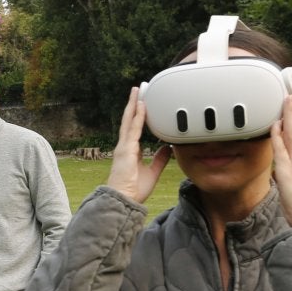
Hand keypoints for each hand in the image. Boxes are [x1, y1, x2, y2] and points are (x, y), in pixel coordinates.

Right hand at [106, 87, 171, 203]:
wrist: (124, 200)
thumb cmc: (134, 190)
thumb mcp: (152, 172)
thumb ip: (159, 160)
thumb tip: (167, 148)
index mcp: (130, 152)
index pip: (134, 129)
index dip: (138, 116)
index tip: (142, 105)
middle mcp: (125, 146)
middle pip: (129, 121)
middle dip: (133, 105)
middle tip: (137, 91)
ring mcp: (124, 147)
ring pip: (129, 120)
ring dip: (133, 105)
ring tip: (137, 91)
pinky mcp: (126, 149)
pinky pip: (133, 129)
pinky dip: (137, 116)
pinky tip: (141, 105)